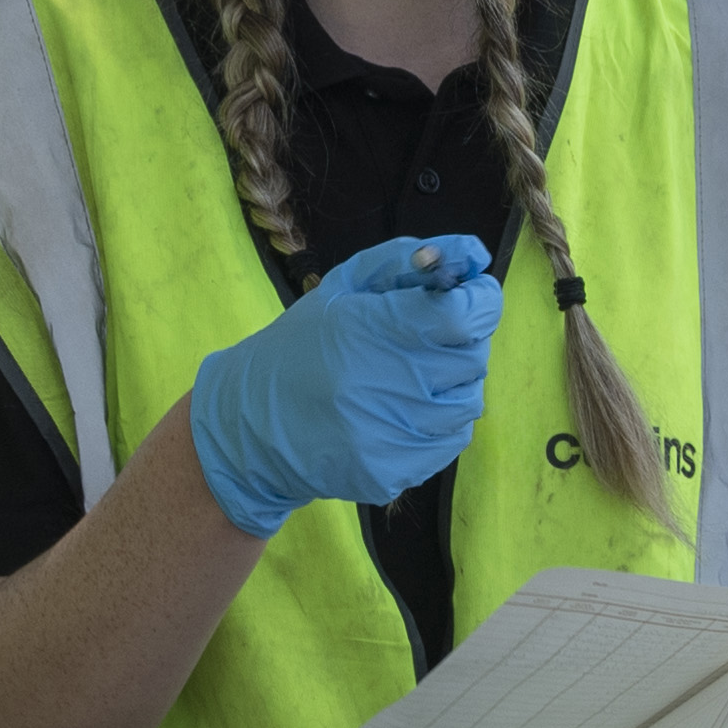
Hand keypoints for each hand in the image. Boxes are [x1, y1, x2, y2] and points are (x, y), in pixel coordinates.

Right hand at [194, 230, 503, 536]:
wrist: (250, 426)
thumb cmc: (301, 345)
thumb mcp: (343, 286)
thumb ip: (407, 261)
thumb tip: (473, 255)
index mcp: (368, 329)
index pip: (463, 315)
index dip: (478, 299)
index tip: (470, 295)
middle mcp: (383, 385)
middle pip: (473, 357)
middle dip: (461, 340)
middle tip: (427, 338)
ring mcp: (389, 435)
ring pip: (468, 402)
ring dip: (452, 384)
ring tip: (411, 377)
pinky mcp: (391, 472)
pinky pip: (450, 441)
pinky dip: (439, 422)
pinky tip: (403, 411)